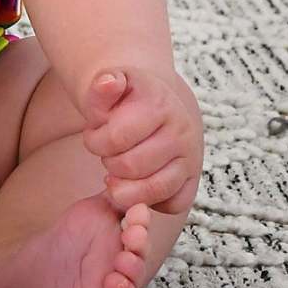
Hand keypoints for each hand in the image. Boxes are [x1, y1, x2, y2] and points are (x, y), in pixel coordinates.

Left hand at [80, 65, 202, 215]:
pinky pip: (172, 205)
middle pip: (130, 167)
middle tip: (107, 153)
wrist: (155, 105)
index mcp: (160, 104)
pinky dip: (150, 201)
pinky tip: (136, 184)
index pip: (116, 138)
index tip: (94, 135)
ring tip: (117, 172)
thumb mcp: (110, 85)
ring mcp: (191, 158)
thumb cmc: (126, 99)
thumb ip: (101, 86)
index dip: (95, 141)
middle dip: (108, 162)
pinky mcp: (193, 180)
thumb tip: (108, 82)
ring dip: (125, 186)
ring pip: (153, 190)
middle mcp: (182, 131)